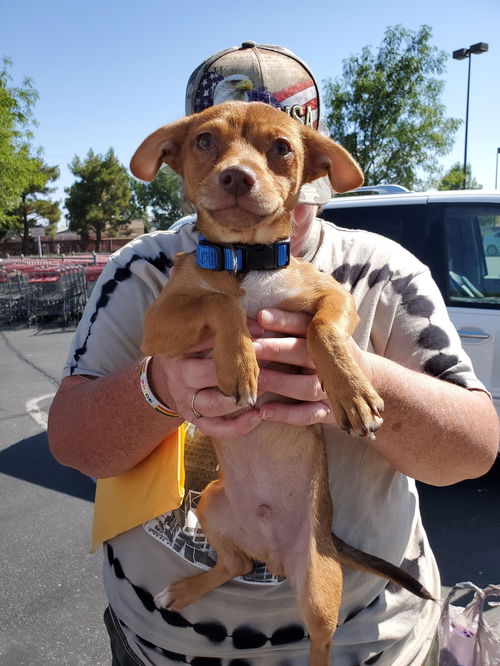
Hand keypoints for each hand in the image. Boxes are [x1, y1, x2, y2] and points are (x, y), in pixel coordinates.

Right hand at [149, 319, 264, 438]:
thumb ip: (225, 330)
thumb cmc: (188, 351)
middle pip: (205, 375)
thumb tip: (260, 328)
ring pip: (213, 405)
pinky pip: (215, 429)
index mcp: (177, 352)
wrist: (164, 380)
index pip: (202, 343)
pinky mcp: (194, 420)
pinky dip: (238, 427)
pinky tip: (257, 416)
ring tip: (263, 388)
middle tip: (264, 364)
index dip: (231, 341)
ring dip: (240, 399)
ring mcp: (185, 402)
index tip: (259, 338)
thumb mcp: (196, 335)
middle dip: (236, 371)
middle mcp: (179, 378)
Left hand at [254, 308, 372, 427]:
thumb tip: (256, 315)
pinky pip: (309, 415)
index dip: (283, 320)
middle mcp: (330, 362)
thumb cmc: (330, 353)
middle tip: (252, 347)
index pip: (305, 326)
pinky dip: (287, 414)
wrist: (370, 381)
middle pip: (304, 354)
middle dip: (277, 349)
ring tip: (257, 379)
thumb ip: (293, 326)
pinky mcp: (329, 412)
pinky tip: (264, 411)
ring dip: (280, 382)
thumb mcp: (321, 335)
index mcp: (326, 338)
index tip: (261, 316)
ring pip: (306, 386)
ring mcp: (331, 389)